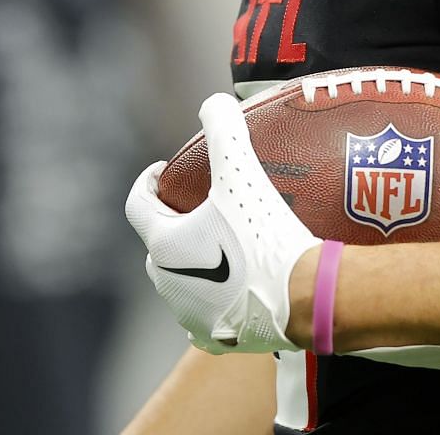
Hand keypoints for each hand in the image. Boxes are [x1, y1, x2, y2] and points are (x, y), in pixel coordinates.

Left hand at [124, 93, 318, 353]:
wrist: (302, 297)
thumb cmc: (266, 235)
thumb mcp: (243, 173)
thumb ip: (224, 131)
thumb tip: (215, 101)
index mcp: (165, 245)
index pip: (137, 205)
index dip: (146, 182)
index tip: (163, 170)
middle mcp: (168, 285)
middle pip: (157, 245)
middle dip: (170, 222)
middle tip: (197, 204)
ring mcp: (191, 315)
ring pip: (180, 282)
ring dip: (191, 261)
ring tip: (220, 240)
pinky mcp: (217, 338)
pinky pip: (205, 315)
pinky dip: (212, 299)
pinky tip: (231, 288)